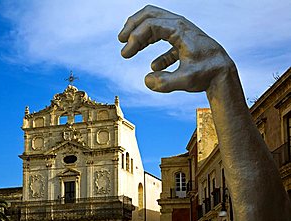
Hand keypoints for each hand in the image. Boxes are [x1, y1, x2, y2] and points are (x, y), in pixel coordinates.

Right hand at [118, 5, 234, 92]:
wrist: (224, 75)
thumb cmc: (208, 75)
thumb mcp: (186, 81)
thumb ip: (165, 82)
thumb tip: (146, 80)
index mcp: (180, 29)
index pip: (150, 25)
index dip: (134, 39)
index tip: (125, 54)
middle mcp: (180, 26)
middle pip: (150, 14)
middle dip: (133, 26)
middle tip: (121, 39)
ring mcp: (182, 32)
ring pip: (155, 23)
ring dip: (140, 34)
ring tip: (128, 48)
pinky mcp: (183, 42)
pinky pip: (164, 39)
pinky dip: (154, 48)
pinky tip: (153, 65)